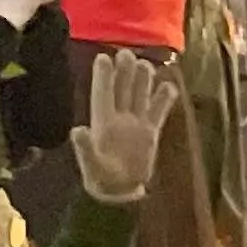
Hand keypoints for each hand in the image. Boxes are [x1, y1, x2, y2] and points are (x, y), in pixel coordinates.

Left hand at [69, 49, 175, 204]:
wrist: (120, 192)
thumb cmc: (101, 179)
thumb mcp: (92, 165)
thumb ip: (84, 148)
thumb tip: (77, 131)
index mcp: (103, 123)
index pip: (103, 95)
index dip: (103, 77)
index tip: (104, 57)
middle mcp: (119, 119)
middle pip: (123, 90)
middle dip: (125, 72)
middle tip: (127, 54)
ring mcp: (136, 124)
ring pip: (140, 96)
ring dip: (143, 80)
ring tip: (146, 64)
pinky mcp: (150, 133)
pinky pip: (157, 112)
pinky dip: (164, 100)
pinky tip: (169, 86)